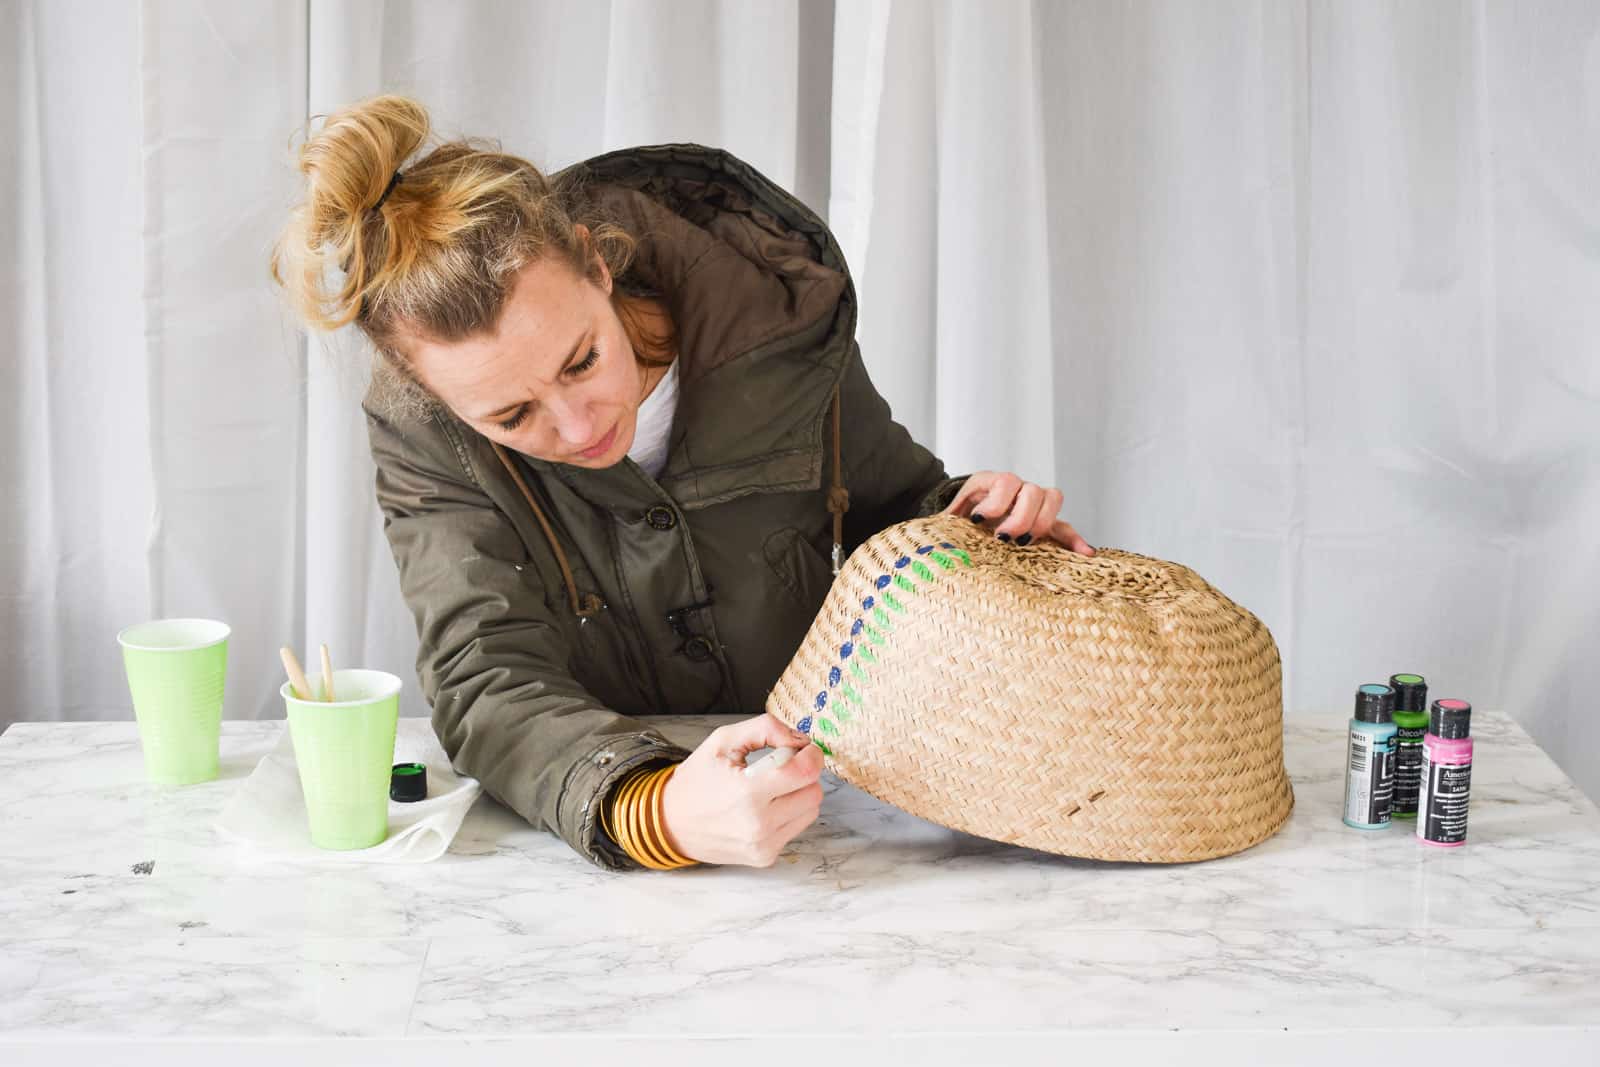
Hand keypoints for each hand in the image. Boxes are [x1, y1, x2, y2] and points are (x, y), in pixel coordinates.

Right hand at [660, 713, 824, 866]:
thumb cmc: (697, 780)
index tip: (802, 748)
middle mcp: (759, 824)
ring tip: (770, 788)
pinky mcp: (765, 857)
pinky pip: (796, 828)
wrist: (671, 822)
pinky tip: (764, 806)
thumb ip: (766, 729)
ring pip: (810, 811)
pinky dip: (789, 813)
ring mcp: (763, 845)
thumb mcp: (724, 740)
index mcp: (747, 792)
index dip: (811, 755)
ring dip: (799, 794)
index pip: (805, 772)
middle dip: (804, 774)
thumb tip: (800, 739)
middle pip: (814, 792)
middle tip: (781, 767)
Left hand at [943, 471, 1094, 555]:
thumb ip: (945, 523)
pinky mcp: (1045, 521)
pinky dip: (1074, 539)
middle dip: (1020, 517)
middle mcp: (1016, 488)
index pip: (1002, 482)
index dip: (996, 502)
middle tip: (1004, 537)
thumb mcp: (948, 517)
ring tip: (1028, 543)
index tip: (979, 520)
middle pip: (1031, 491)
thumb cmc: (957, 519)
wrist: (966, 518)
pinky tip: (1084, 553)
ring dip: (1043, 522)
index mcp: (990, 483)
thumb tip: (933, 533)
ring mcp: (1033, 502)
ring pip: (1051, 498)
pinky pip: (1065, 526)